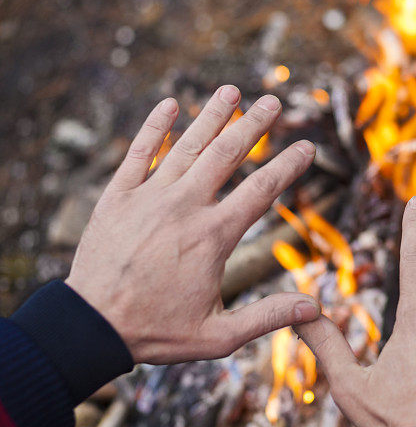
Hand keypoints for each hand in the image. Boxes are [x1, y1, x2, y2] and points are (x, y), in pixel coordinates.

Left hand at [66, 85, 320, 363]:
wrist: (90, 326)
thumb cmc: (157, 332)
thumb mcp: (219, 336)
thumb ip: (268, 316)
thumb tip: (315, 309)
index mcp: (214, 236)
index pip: (262, 189)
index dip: (288, 166)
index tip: (306, 148)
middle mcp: (185, 207)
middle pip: (227, 154)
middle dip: (253, 124)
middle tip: (272, 101)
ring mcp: (149, 197)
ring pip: (187, 145)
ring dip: (211, 115)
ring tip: (231, 90)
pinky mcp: (117, 196)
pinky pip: (138, 153)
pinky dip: (153, 127)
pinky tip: (169, 104)